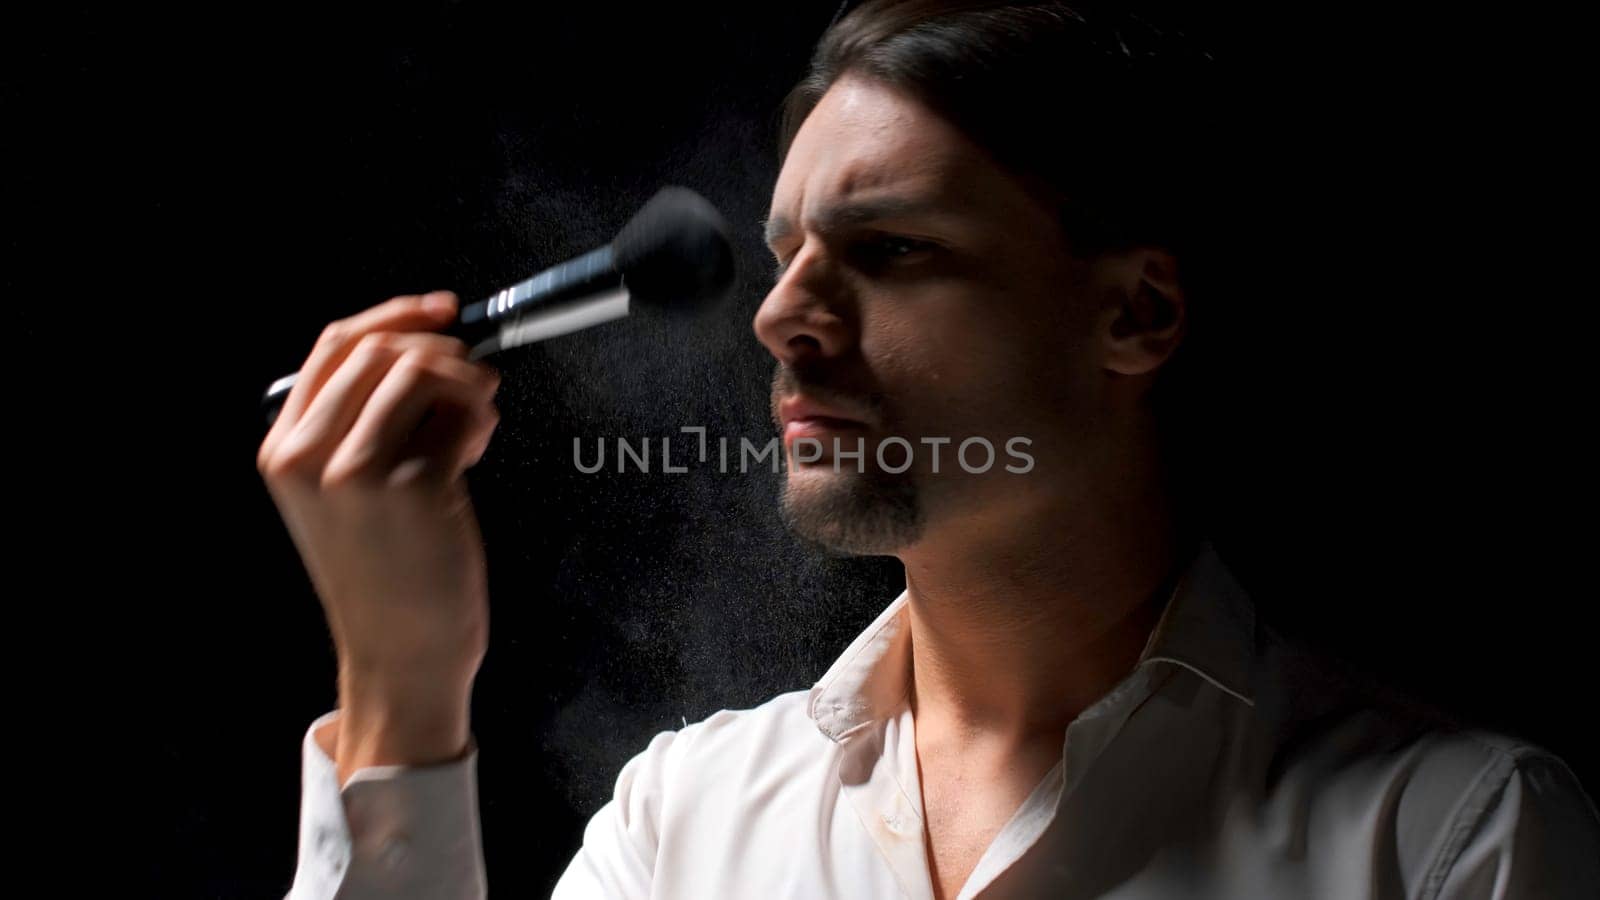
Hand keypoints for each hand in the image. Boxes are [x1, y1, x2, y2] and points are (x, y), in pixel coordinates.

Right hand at [258, 291, 500, 770]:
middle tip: (473, 382)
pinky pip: (459, 415)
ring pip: (421, 369)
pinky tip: (477, 450)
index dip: (396, 315)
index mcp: (284, 451)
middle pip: (381, 347)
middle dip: (442, 350)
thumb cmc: (389, 573)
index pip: (336, 345)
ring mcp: (356, 471)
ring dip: (467, 382)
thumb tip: (430, 351)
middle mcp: (308, 456)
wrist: (402, 655)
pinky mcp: (411, 487)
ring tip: (476, 422)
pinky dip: (480, 419)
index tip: (443, 311)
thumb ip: (366, 424)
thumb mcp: (345, 495)